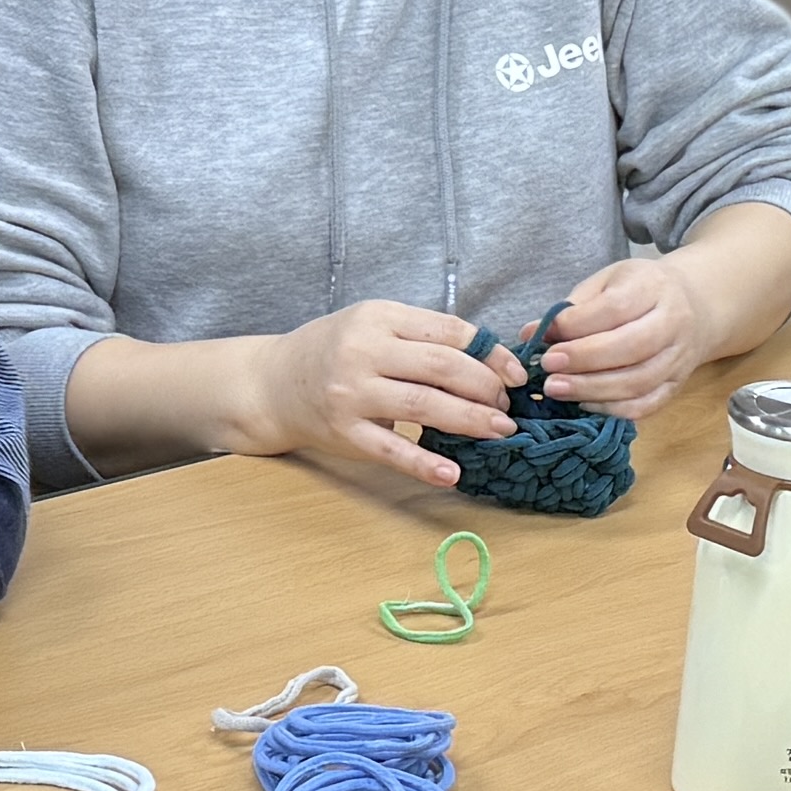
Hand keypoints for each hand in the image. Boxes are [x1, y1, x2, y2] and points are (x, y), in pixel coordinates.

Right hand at [250, 300, 524, 487]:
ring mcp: (351, 393)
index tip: (517, 374)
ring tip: (500, 431)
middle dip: (486, 388)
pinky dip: (424, 464)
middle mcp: (363, 351)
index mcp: (378, 316)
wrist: (273, 383)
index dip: (491, 354)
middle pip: (441, 367)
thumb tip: (492, 359)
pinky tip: (453, 474)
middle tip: (508, 407)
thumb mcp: (374, 325)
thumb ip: (423, 336)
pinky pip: (391, 451)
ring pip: (424, 406)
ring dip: (470, 420)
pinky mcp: (344, 433)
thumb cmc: (336, 351)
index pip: (449, 331)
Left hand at [523, 253, 724, 420]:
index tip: (545, 339)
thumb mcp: (606, 284)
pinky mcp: (677, 385)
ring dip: (593, 390)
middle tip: (547, 368)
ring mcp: (679, 357)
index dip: (577, 326)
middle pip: (631, 346)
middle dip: (584, 360)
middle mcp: (674, 322)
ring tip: (556, 390)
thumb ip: (571, 309)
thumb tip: (530, 334)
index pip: (616, 308)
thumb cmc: (638, 292)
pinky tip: (584, 403)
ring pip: (639, 381)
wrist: (694, 306)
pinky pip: (646, 404)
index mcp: (654, 286)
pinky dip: (612, 409)